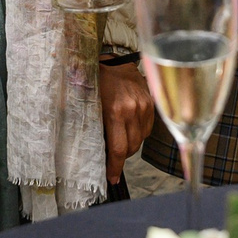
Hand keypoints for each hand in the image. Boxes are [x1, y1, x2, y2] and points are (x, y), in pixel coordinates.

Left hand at [98, 61, 153, 181]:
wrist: (112, 59)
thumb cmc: (94, 80)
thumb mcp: (85, 102)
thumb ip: (89, 125)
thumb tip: (88, 150)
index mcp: (114, 110)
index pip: (118, 148)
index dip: (115, 167)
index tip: (111, 178)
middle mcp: (133, 109)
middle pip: (131, 147)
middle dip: (121, 158)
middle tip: (111, 160)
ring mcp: (144, 106)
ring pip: (140, 139)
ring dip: (130, 146)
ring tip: (119, 143)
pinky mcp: (151, 103)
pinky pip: (147, 129)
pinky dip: (138, 134)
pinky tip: (128, 131)